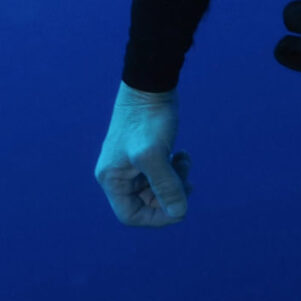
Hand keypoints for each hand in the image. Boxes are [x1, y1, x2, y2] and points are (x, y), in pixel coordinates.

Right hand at [93, 83, 190, 226]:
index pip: (131, 215)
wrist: (151, 83)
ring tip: (184, 161)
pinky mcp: (145, 153)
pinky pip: (160, 174)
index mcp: (112, 179)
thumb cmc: (148, 118)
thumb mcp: (156, 154)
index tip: (179, 208)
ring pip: (156, 188)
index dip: (156, 218)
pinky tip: (183, 154)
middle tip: (187, 181)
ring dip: (175, 181)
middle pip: (146, 204)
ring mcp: (131, 164)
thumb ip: (166, 186)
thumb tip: (179, 212)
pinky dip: (174, 169)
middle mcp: (118, 174)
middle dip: (169, 196)